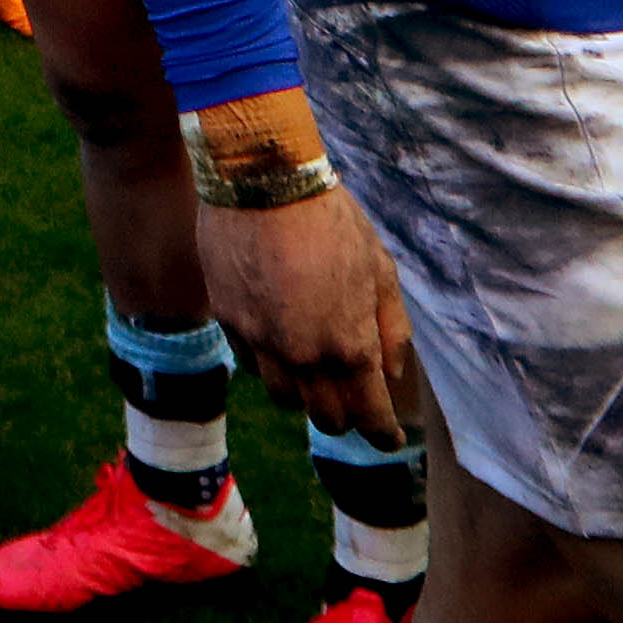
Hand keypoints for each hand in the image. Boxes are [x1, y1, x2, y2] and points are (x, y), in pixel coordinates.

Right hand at [198, 183, 417, 441]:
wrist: (262, 183)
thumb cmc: (331, 220)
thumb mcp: (380, 268)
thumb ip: (391, 328)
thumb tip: (392, 373)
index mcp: (349, 344)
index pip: (369, 414)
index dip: (383, 434)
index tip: (390, 439)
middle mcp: (304, 355)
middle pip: (326, 417)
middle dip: (346, 418)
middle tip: (355, 404)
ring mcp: (262, 343)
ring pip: (284, 400)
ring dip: (304, 396)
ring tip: (314, 375)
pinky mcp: (230, 324)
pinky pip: (252, 366)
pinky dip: (270, 366)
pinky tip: (279, 343)